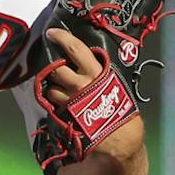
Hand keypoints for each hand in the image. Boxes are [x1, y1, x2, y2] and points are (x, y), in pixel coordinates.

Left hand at [38, 28, 144, 156]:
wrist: (120, 141)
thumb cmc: (123, 114)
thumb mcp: (116, 87)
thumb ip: (101, 75)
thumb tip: (91, 64)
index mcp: (96, 73)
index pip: (75, 48)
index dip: (61, 38)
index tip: (52, 33)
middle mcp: (80, 84)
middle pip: (56, 68)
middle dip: (53, 67)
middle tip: (57, 68)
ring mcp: (70, 101)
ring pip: (51, 88)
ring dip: (53, 88)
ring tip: (63, 92)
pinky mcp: (63, 116)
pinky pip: (53, 105)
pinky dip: (56, 104)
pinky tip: (65, 107)